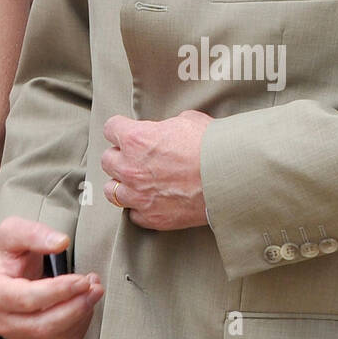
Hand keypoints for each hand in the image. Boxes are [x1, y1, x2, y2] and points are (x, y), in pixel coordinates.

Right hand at [0, 217, 102, 338]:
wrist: (3, 272)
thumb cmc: (8, 253)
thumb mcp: (14, 232)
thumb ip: (35, 233)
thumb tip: (61, 242)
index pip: (28, 299)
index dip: (59, 291)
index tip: (82, 280)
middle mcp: (1, 320)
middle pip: (43, 324)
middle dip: (76, 307)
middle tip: (95, 287)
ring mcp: (16, 335)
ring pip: (55, 336)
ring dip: (81, 315)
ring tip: (93, 291)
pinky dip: (79, 325)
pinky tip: (83, 304)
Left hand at [102, 111, 212, 229]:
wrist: (230, 179)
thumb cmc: (212, 146)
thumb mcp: (187, 121)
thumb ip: (165, 127)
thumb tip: (164, 132)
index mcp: (136, 139)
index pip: (110, 129)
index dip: (120, 129)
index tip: (128, 132)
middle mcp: (131, 168)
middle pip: (107, 160)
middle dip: (120, 157)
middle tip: (136, 158)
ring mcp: (139, 196)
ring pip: (111, 190)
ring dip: (123, 184)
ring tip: (138, 182)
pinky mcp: (152, 218)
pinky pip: (133, 214)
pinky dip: (140, 208)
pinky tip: (152, 201)